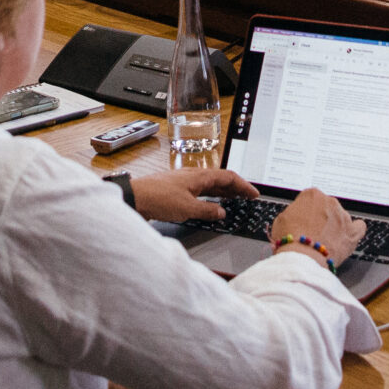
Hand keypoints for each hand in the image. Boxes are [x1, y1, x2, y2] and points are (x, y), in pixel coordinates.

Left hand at [133, 167, 258, 222]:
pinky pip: (199, 191)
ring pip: (209, 185)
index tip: (254, 194)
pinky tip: (209, 205)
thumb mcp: (187, 208)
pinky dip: (209, 197)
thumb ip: (207, 211)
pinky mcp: (175, 190)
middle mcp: (192, 176)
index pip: (228, 177)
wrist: (134, 197)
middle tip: (248, 198)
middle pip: (220, 180)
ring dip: (223, 192)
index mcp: (199, 176)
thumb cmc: (158, 199)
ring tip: (233, 200)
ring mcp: (184, 182)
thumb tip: (221, 212)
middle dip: (236, 188)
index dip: (243, 186)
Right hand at [270, 187, 364, 267]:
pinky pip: (359, 227)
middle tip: (312, 232)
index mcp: (312, 195)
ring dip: (335, 226)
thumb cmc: (290, 240)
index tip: (303, 219)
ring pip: (341, 218)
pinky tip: (348, 235)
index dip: (305, 211)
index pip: (311, 198)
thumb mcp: (281, 220)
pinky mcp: (352, 232)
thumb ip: (293, 213)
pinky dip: (354, 230)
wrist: (302, 258)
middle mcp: (330, 201)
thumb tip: (296, 217)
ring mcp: (343, 216)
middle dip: (321, 218)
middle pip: (327, 207)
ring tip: (325, 241)